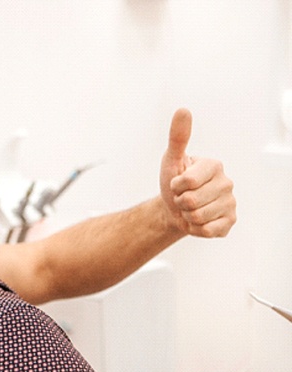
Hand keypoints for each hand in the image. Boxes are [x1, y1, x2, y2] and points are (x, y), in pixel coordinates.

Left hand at [160, 108, 235, 237]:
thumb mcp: (171, 160)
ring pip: (198, 216)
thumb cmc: (173, 182)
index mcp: (214, 165)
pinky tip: (198, 220)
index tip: (177, 182)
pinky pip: (207, 230)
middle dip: (180, 202)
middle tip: (183, 197)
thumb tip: (183, 110)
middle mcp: (226, 182)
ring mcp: (230, 203)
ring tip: (189, 208)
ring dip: (187, 216)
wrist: (174, 209)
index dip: (175, 186)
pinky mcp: (229, 222)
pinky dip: (195, 228)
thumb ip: (177, 138)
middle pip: (192, 201)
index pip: (187, 181)